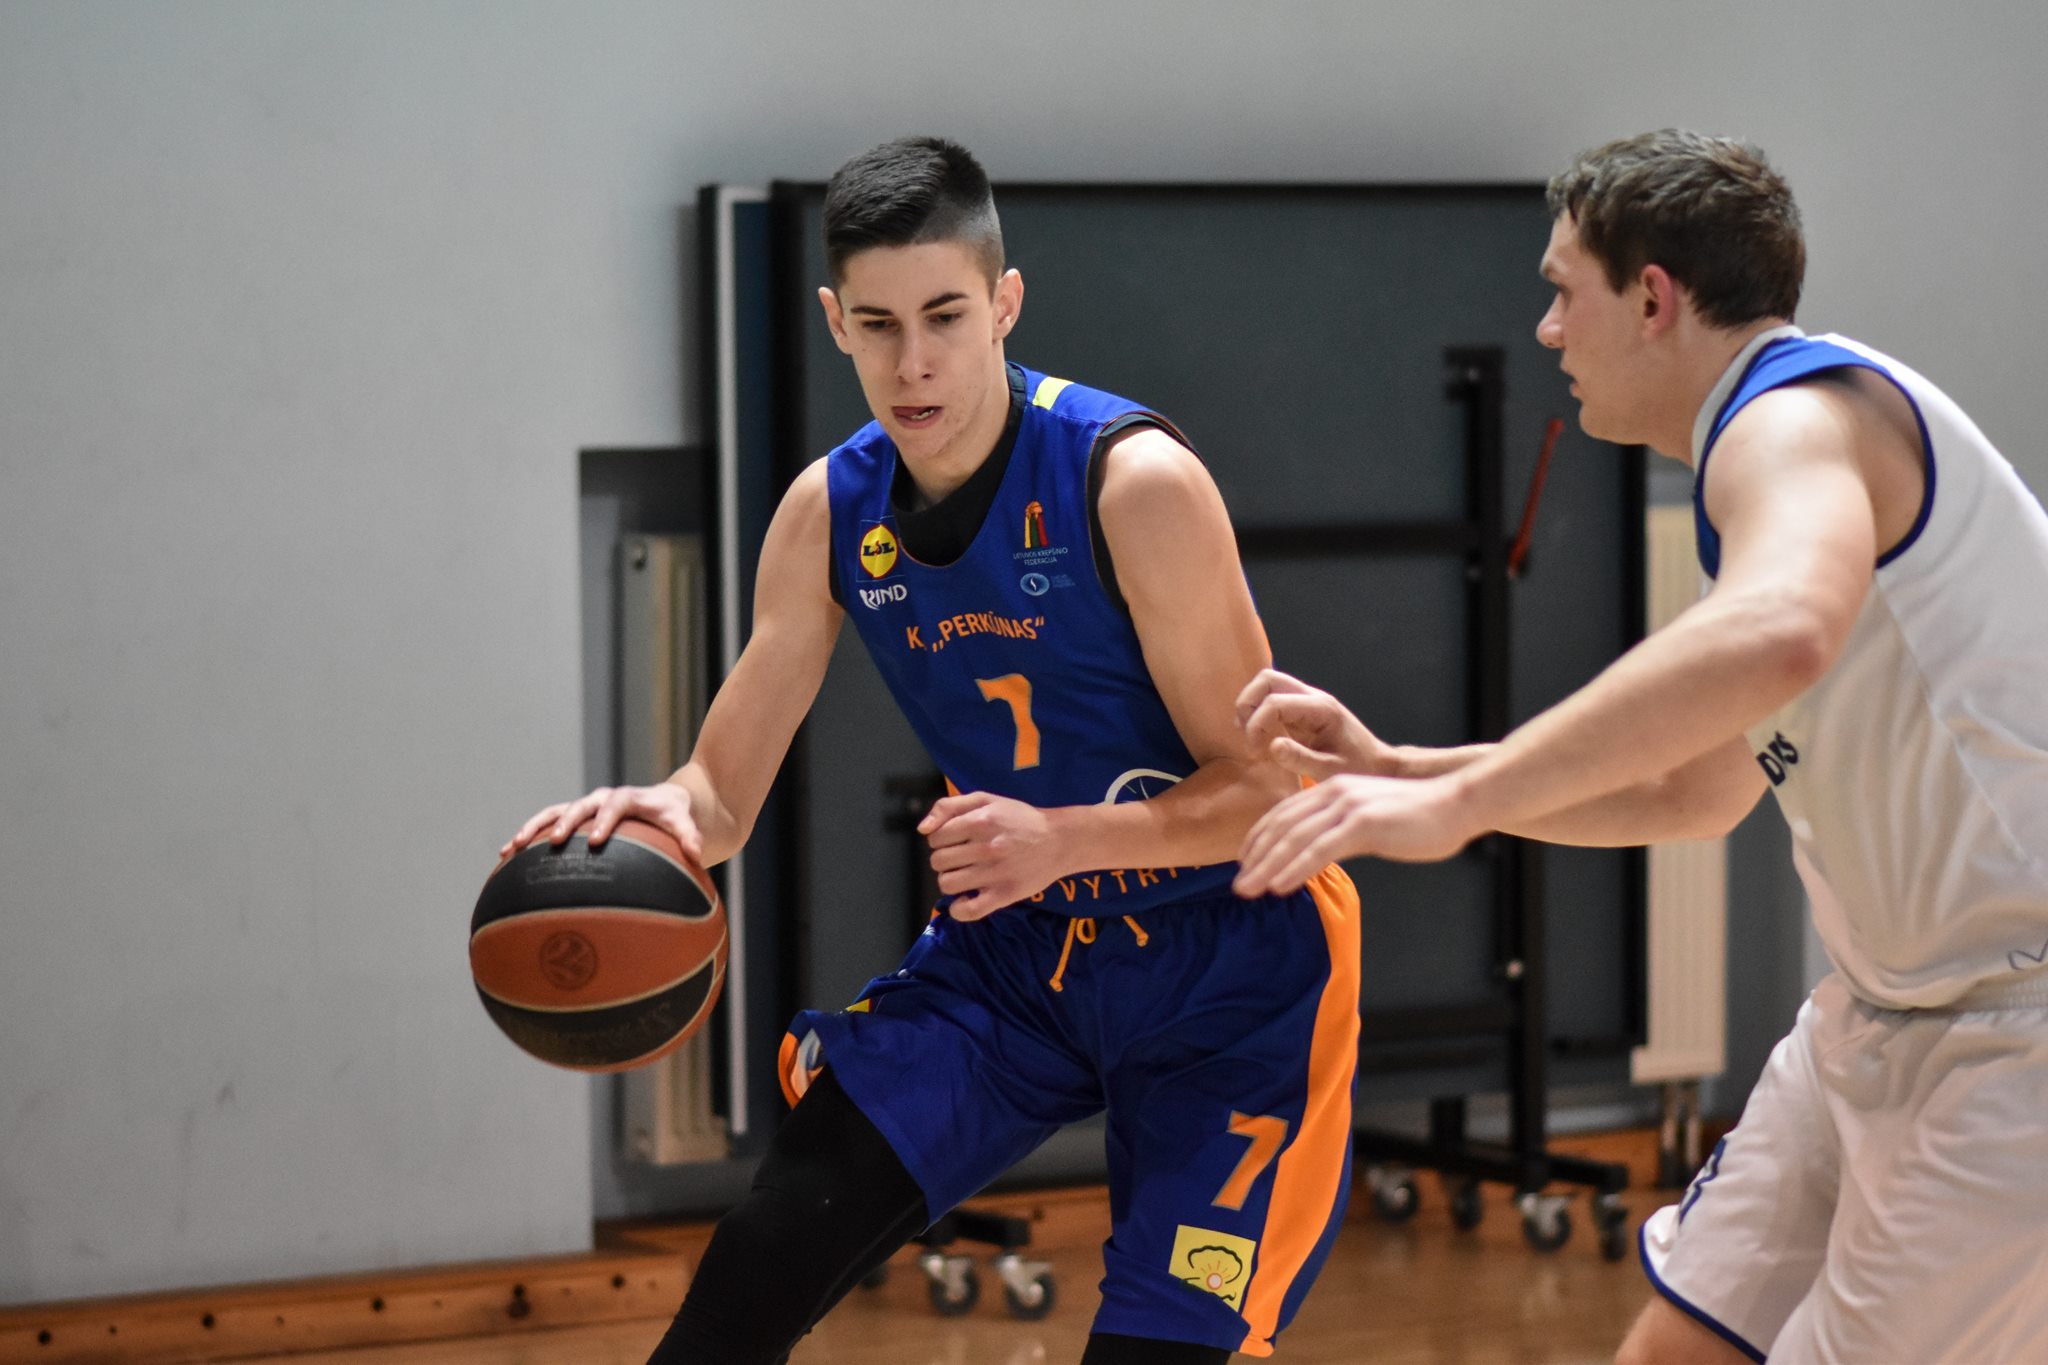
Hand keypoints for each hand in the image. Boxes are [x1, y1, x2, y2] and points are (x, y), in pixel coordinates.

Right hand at [500, 782, 703, 865]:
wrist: (663, 804)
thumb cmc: (674, 816)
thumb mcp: (684, 823)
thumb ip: (689, 836)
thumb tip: (697, 854)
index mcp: (628, 798)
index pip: (615, 804)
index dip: (605, 820)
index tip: (596, 840)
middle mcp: (602, 799)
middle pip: (579, 806)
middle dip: (565, 822)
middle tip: (555, 842)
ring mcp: (585, 808)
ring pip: (554, 813)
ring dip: (534, 828)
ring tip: (513, 848)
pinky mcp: (575, 819)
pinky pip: (547, 826)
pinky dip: (529, 838)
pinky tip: (506, 856)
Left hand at [918, 791, 1062, 921]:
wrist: (1059, 840)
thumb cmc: (1019, 818)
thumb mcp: (986, 799)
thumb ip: (949, 806)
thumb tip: (922, 829)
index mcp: (979, 820)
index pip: (935, 838)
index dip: (941, 840)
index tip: (956, 840)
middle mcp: (985, 847)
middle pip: (938, 861)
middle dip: (946, 859)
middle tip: (963, 857)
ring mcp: (994, 873)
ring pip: (947, 884)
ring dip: (951, 881)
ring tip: (966, 875)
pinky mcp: (1004, 895)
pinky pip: (967, 911)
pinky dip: (959, 909)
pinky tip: (967, 898)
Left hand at [1233, 773, 1482, 895]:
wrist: (1456, 805)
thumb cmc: (1418, 816)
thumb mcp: (1370, 817)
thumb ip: (1342, 829)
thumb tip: (1322, 852)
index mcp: (1333, 789)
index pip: (1283, 813)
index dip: (1259, 839)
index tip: (1245, 863)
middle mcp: (1334, 793)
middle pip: (1282, 826)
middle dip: (1256, 857)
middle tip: (1237, 884)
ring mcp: (1348, 807)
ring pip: (1295, 839)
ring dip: (1267, 867)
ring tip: (1248, 890)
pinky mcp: (1364, 824)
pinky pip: (1320, 850)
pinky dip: (1295, 868)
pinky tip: (1280, 886)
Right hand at [1235, 668, 1391, 778]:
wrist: (1378, 764)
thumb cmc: (1359, 767)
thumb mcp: (1332, 770)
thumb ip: (1301, 759)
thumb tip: (1272, 746)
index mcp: (1322, 709)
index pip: (1274, 703)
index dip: (1256, 726)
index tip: (1255, 753)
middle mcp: (1313, 698)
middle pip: (1267, 679)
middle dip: (1247, 705)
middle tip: (1248, 737)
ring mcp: (1306, 701)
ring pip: (1267, 685)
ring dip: (1251, 708)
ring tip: (1252, 738)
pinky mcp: (1301, 710)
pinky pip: (1272, 699)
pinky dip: (1259, 715)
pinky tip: (1263, 739)